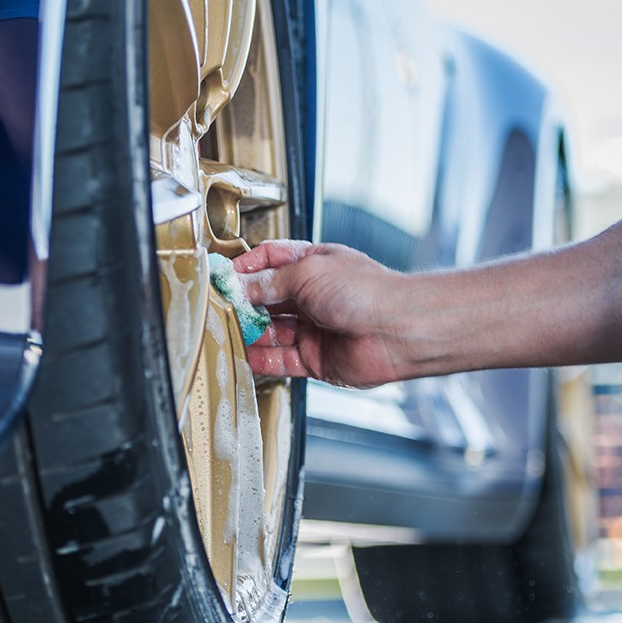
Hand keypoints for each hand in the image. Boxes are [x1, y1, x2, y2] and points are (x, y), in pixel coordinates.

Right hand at [234, 241, 408, 387]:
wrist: (398, 330)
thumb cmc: (367, 292)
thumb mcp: (308, 273)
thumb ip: (270, 283)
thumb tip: (242, 285)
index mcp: (313, 265)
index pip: (270, 261)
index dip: (245, 268)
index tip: (224, 277)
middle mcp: (313, 296)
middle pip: (266, 299)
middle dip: (244, 303)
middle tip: (223, 307)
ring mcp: (314, 328)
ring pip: (271, 332)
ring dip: (250, 332)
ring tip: (230, 331)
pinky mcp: (316, 359)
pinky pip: (281, 361)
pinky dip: (262, 359)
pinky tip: (247, 354)